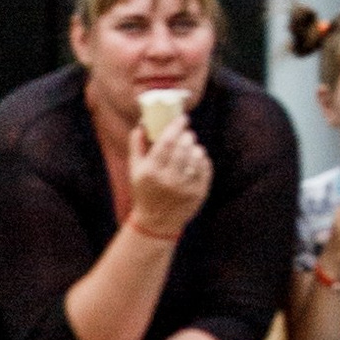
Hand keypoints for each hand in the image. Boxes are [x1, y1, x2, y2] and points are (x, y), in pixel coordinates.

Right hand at [127, 115, 211, 240]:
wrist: (157, 221)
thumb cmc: (144, 192)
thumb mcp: (134, 171)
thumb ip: (136, 146)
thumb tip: (143, 124)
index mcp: (150, 171)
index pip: (166, 142)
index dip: (176, 127)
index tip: (182, 118)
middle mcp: (168, 179)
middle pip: (183, 147)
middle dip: (187, 136)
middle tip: (187, 133)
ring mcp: (185, 187)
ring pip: (196, 157)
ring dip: (196, 147)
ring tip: (192, 146)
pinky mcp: (198, 193)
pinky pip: (205, 169)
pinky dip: (203, 160)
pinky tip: (198, 158)